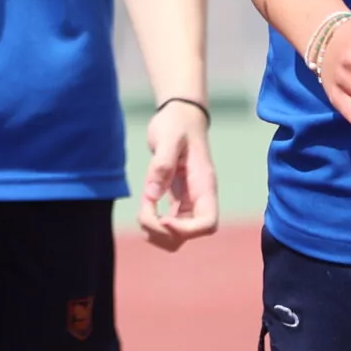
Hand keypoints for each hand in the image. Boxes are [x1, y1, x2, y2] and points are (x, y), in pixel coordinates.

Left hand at [136, 101, 218, 249]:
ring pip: (180, 235)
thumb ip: (162, 164)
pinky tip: (144, 210)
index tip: (163, 218)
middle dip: (165, 234)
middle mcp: (200, 197)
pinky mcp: (178, 199)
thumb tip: (152, 194)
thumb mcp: (168, 137)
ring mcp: (190, 200)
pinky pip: (170, 225)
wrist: (179, 115)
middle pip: (192, 234)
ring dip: (159, 234)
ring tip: (142, 214)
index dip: (185, 230)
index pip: (207, 223)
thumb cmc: (177, 123)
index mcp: (204, 184)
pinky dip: (155, 225)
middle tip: (144, 215)